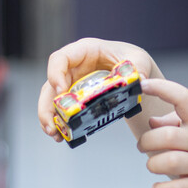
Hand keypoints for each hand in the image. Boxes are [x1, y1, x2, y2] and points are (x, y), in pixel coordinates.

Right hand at [37, 37, 160, 140]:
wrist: (132, 68)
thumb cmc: (131, 58)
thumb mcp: (137, 59)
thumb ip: (139, 68)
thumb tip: (141, 81)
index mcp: (84, 51)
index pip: (60, 58)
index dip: (56, 73)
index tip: (60, 91)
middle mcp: (73, 67)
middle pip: (50, 84)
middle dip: (47, 106)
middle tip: (51, 125)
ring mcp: (71, 82)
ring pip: (51, 99)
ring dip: (49, 118)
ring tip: (55, 135)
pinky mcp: (74, 97)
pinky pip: (61, 109)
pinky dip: (60, 123)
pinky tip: (63, 136)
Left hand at [137, 78, 187, 187]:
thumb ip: (180, 125)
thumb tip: (152, 122)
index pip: (182, 98)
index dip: (161, 88)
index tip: (143, 85)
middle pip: (166, 135)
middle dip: (146, 141)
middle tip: (143, 147)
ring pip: (168, 161)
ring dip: (152, 165)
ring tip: (154, 167)